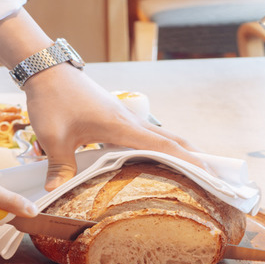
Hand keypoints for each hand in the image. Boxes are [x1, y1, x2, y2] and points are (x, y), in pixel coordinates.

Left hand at [0, 10, 204, 189]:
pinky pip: (147, 134)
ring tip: (198, 170)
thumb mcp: (53, 137)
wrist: (47, 69)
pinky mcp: (117, 116)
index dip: (187, 161)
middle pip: (172, 139)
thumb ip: (60, 166)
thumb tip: (56, 194)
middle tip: (216, 177)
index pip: (162, 145)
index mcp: (120, 126)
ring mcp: (125, 117)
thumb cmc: (52, 100)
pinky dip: (162, 146)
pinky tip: (160, 159)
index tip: (210, 175)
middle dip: (196, 158)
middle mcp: (129, 121)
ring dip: (181, 151)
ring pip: (162, 135)